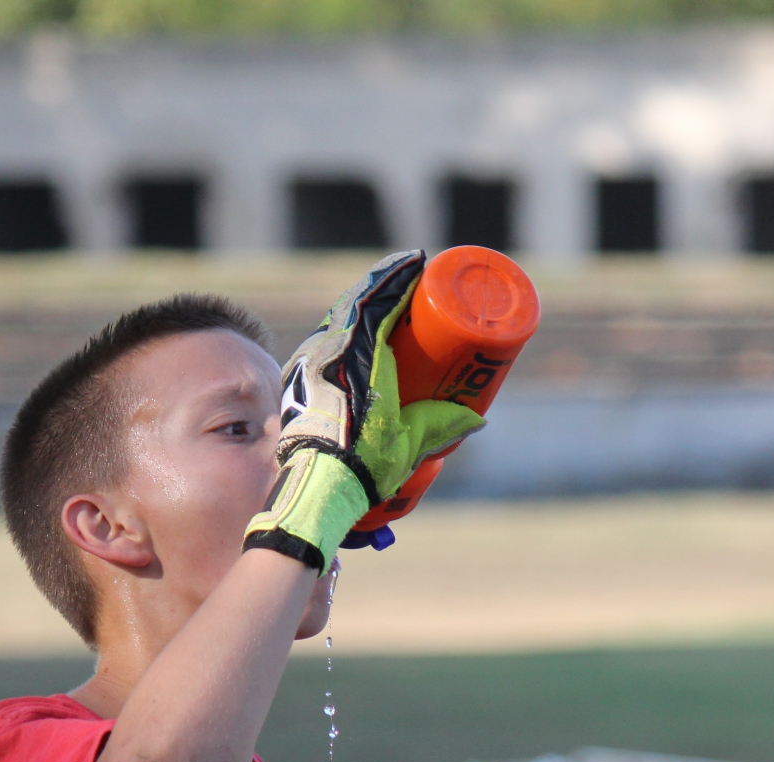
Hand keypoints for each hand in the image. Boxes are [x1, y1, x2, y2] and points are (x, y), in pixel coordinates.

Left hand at [242, 251, 484, 572]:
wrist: (316, 488)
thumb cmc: (363, 464)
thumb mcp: (411, 442)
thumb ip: (443, 426)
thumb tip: (475, 419)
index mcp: (359, 357)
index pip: (378, 301)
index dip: (398, 277)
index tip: (418, 262)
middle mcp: (329, 352)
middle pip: (355, 303)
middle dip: (381, 287)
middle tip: (407, 281)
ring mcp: (308, 365)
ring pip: (335, 321)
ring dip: (358, 307)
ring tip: (382, 305)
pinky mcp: (298, 382)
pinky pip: (322, 342)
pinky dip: (341, 331)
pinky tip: (350, 336)